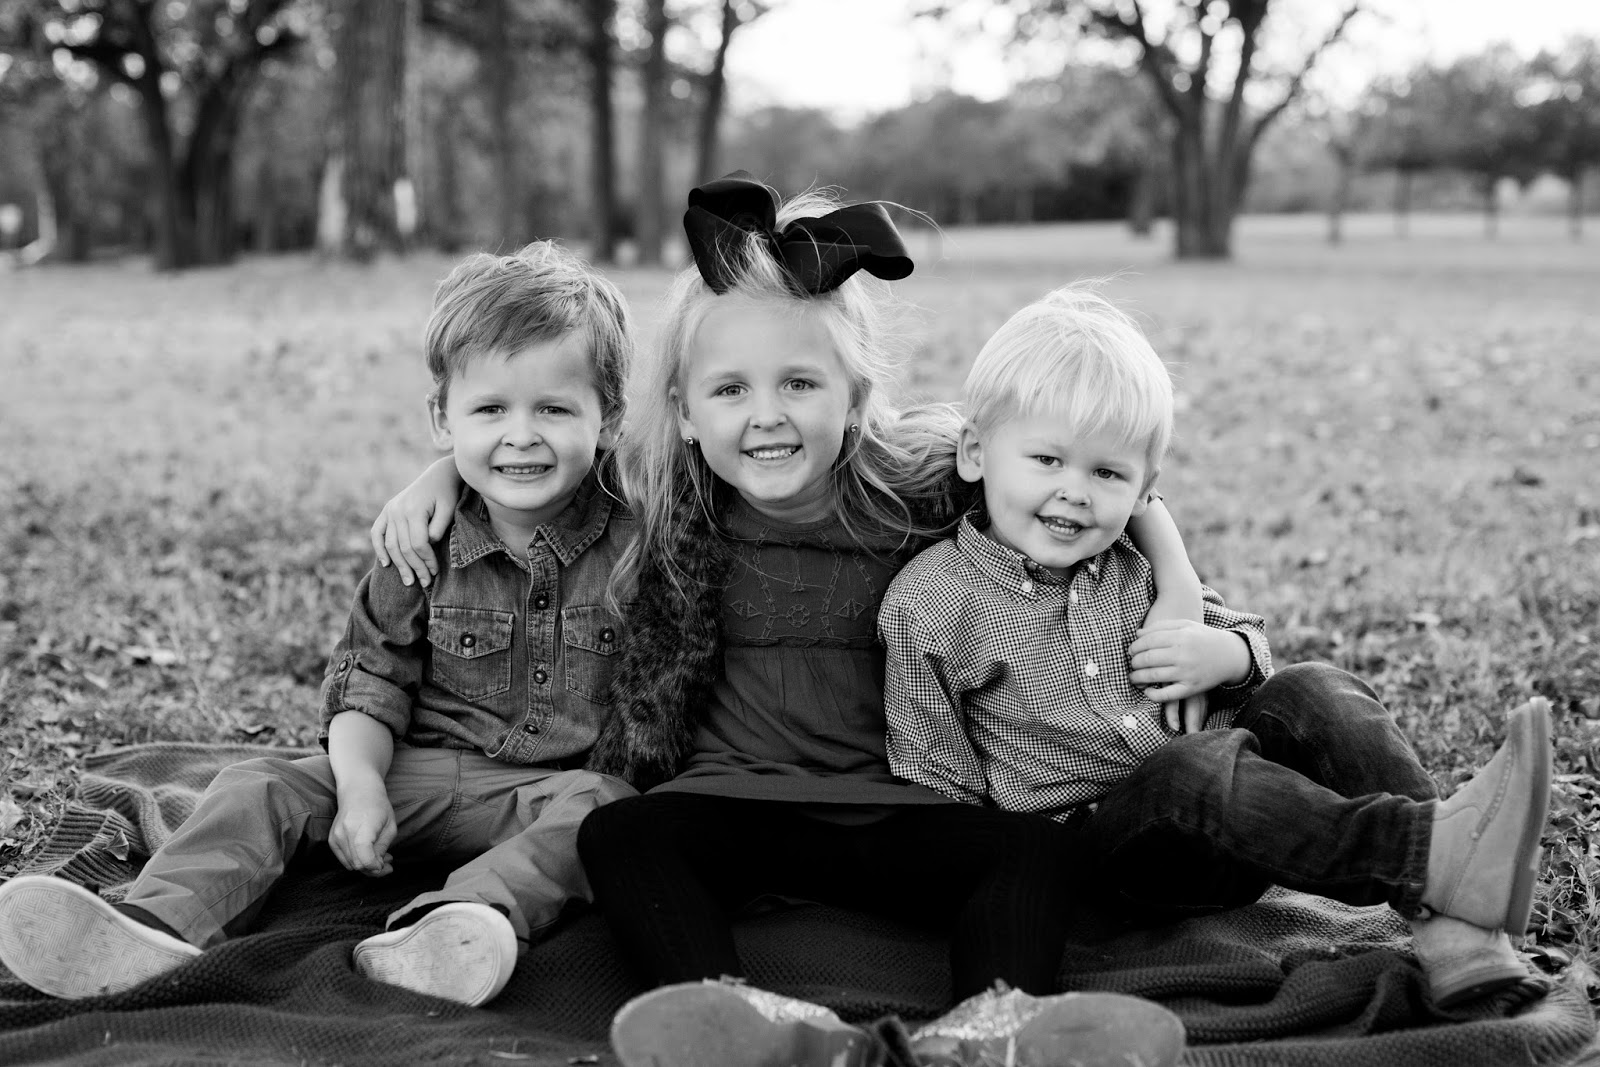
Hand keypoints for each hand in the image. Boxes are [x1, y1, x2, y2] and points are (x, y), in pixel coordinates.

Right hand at [330, 779, 396, 876]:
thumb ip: (382, 848)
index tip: (385, 864)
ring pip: (351, 865)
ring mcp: (336, 837)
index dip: (375, 867)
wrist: (358, 791)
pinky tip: (368, 853)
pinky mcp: (332, 840)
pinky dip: (357, 861)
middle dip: (374, 869)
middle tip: (388, 863)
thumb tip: (376, 868)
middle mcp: (345, 833)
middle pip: (358, 865)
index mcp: (362, 827)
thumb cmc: (378, 806)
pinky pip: (345, 860)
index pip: (364, 858)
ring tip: (381, 856)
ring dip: (366, 866)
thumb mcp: (390, 826)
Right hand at [369, 460, 457, 586]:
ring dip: (399, 565)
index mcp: (414, 510)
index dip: (426, 560)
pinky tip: (386, 564)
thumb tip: (427, 545)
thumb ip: (438, 529)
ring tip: (409, 581)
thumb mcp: (449, 510)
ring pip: (390, 544)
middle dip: (415, 568)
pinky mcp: (386, 511)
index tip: (435, 571)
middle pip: (403, 547)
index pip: (418, 544)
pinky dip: (379, 548)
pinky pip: (376, 533)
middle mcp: (398, 510)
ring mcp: (390, 510)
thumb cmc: (447, 494)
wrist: (438, 476)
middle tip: (425, 582)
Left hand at [1141, 588, 1205, 731]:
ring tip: (1133, 677)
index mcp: (1180, 637)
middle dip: (1134, 662)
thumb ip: (1161, 627)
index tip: (1130, 651)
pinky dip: (1154, 695)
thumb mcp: (1185, 625)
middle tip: (1131, 664)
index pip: (1148, 641)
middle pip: (1148, 658)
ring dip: (1138, 678)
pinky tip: (1147, 691)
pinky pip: (1168, 695)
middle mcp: (1183, 654)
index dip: (1135, 647)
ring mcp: (1187, 672)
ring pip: (1154, 676)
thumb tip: (1137, 634)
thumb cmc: (1203, 637)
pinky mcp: (1192, 688)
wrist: (1231, 654)